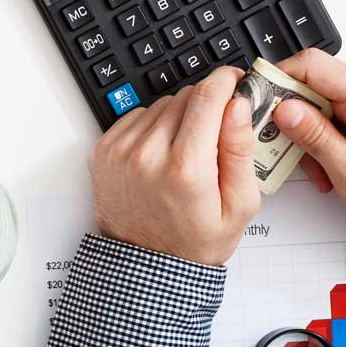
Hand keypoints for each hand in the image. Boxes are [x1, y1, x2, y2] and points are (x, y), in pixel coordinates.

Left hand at [90, 66, 258, 266]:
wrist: (147, 265)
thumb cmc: (195, 241)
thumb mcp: (240, 206)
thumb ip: (241, 150)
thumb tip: (238, 105)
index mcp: (185, 170)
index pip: (207, 97)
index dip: (227, 81)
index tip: (236, 82)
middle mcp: (147, 156)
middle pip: (186, 96)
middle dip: (207, 106)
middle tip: (216, 133)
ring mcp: (120, 152)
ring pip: (162, 104)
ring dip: (180, 117)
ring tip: (188, 152)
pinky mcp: (104, 150)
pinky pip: (137, 116)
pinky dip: (154, 126)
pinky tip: (163, 153)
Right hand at [272, 50, 345, 233]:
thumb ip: (317, 139)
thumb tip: (283, 108)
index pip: (310, 64)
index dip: (275, 80)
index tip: (256, 106)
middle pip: (309, 80)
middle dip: (292, 118)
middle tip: (293, 154)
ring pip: (316, 94)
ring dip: (308, 129)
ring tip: (321, 167)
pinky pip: (330, 101)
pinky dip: (323, 128)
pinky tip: (331, 157)